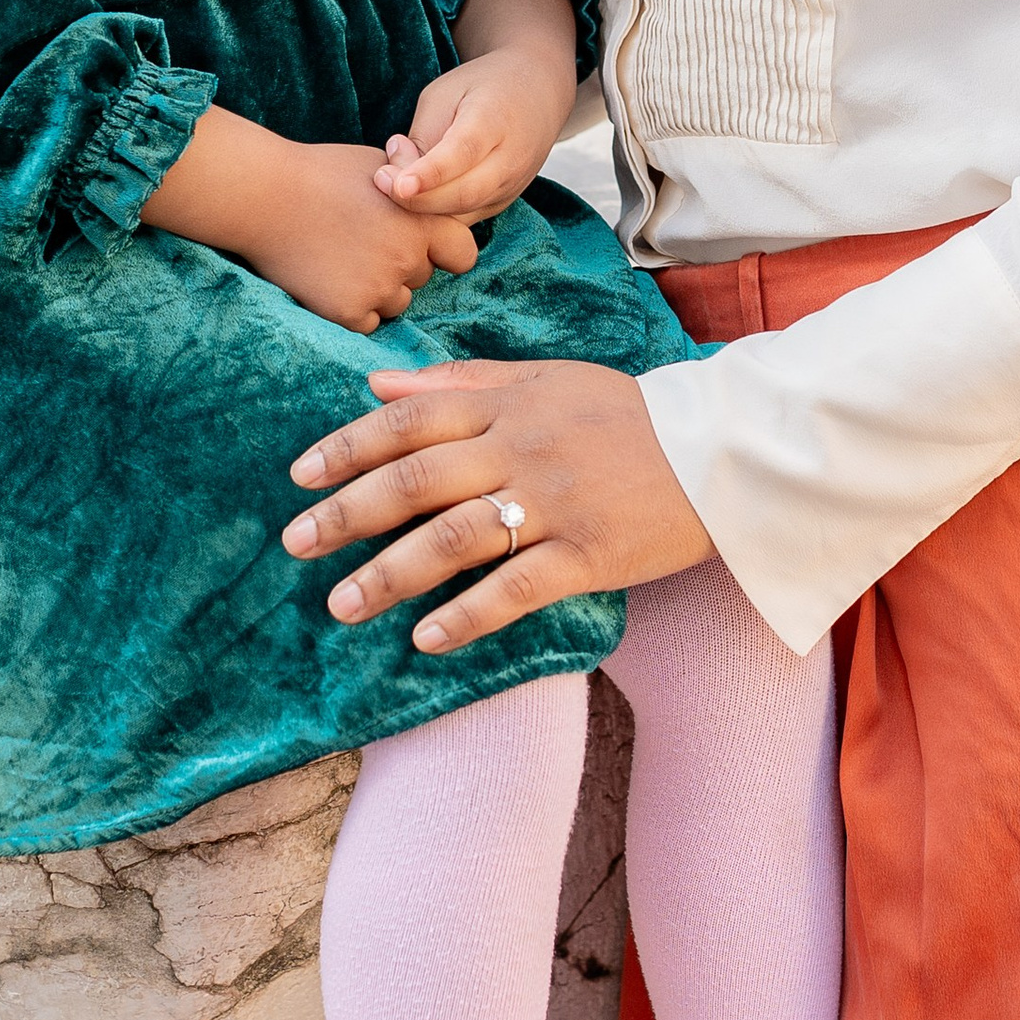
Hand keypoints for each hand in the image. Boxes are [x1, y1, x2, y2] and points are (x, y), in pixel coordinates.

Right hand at [145, 114, 479, 335]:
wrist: (263, 196)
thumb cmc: (319, 173)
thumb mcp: (378, 164)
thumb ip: (414, 186)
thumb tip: (434, 184)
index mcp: (423, 220)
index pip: (463, 255)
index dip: (443, 251)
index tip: (420, 245)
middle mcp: (408, 258)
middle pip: (422, 278)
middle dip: (401, 265)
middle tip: (361, 241)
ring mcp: (379, 288)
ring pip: (395, 303)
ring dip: (377, 289)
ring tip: (341, 256)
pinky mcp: (348, 311)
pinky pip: (367, 322)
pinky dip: (352, 307)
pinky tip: (328, 277)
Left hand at [282, 358, 713, 651]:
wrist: (723, 450)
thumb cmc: (628, 416)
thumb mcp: (544, 379)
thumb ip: (461, 381)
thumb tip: (375, 383)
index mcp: (508, 403)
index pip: (409, 420)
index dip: (349, 447)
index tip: (300, 476)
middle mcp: (521, 449)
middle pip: (416, 480)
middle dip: (347, 513)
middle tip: (296, 543)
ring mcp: (555, 503)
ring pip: (454, 538)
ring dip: (390, 573)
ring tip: (343, 603)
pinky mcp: (589, 554)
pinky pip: (516, 588)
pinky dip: (467, 616)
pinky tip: (426, 640)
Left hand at [376, 0, 579, 223]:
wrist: (537, 92)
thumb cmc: (481, 88)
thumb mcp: (445, 94)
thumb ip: (424, 135)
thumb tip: (398, 180)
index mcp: (495, 118)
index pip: (463, 152)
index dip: (429, 173)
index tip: (397, 185)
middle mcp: (511, 157)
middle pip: (464, 193)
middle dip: (417, 199)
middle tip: (380, 180)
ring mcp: (512, 184)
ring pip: (464, 214)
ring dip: (423, 208)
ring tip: (393, 181)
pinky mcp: (504, 201)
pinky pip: (465, 220)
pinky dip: (435, 216)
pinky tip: (414, 194)